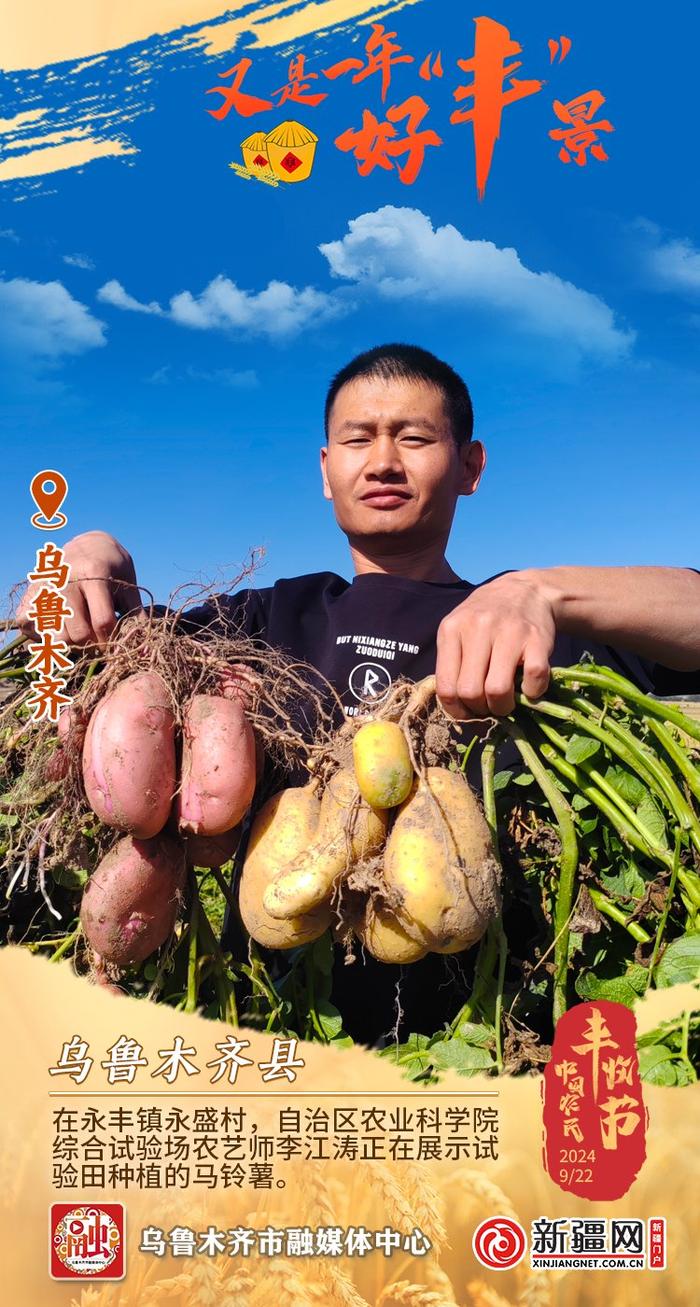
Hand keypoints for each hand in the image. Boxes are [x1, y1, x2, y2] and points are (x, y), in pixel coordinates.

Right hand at [17, 530, 142, 647]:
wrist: (87, 544)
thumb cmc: (113, 567)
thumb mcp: (128, 583)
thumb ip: (136, 615)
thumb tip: (146, 651)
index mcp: (93, 574)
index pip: (102, 622)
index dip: (112, 642)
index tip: (116, 647)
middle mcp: (65, 580)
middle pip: (79, 634)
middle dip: (93, 647)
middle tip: (101, 643)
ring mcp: (45, 587)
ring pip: (57, 636)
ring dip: (72, 644)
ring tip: (84, 635)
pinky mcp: (32, 594)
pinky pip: (34, 628)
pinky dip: (47, 636)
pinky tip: (62, 627)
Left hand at [435, 570, 557, 717]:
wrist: (526, 590)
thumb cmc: (487, 617)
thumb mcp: (459, 629)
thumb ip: (452, 662)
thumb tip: (457, 708)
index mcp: (452, 629)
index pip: (446, 687)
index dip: (457, 710)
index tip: (468, 712)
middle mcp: (478, 627)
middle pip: (470, 692)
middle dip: (480, 710)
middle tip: (488, 706)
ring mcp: (509, 633)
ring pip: (498, 691)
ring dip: (503, 707)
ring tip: (506, 702)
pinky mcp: (538, 639)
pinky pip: (533, 680)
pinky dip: (533, 693)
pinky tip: (529, 686)